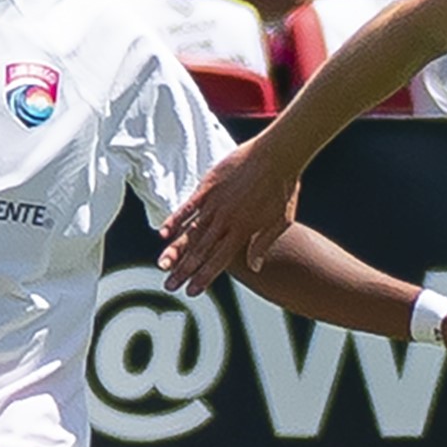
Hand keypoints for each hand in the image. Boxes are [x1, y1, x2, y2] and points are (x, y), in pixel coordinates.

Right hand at [160, 139, 301, 289]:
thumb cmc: (284, 186)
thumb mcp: (281, 220)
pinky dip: (174, 220)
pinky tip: (162, 234)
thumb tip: (255, 267)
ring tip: (162, 266)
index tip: (191, 292)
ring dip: (176, 251)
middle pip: (200, 251)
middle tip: (169, 286)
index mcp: (243, 231)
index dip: (204, 277)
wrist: (278, 154)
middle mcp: (226, 220)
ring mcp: (215, 203)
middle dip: (184, 271)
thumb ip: (264, 243)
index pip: (219, 261)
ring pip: (190, 232)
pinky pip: (188, 207)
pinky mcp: (208, 186)